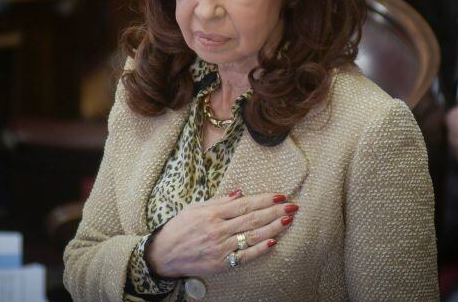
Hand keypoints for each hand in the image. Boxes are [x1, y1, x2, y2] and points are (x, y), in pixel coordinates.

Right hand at [146, 191, 297, 277]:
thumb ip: (219, 201)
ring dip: (273, 227)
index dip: (265, 199)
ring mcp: (221, 247)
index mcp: (213, 213)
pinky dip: (259, 249)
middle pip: (253, 218)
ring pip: (252, 236)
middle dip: (275, 211)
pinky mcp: (221, 263)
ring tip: (288, 220)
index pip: (245, 204)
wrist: (164, 254)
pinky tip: (273, 241)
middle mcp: (218, 229)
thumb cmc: (179, 228)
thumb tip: (240, 193)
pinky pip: (245, 255)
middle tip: (293, 206)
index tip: (280, 195)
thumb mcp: (195, 208)